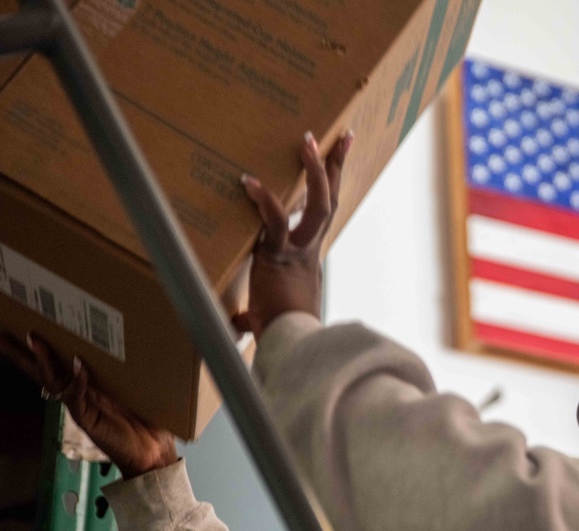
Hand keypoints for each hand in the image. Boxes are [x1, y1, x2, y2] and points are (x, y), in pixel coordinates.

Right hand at [0, 328, 177, 479]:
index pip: (54, 357)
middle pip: (39, 367)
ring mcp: (79, 405)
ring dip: (42, 358)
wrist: (152, 450)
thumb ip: (124, 365)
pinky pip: (77, 397)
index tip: (19, 319)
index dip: (37, 341)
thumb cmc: (144, 415)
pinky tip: (79, 364)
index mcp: (84, 380)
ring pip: (52, 379)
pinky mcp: (88, 419)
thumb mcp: (134, 383)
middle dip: (16, 349)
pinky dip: (78, 381)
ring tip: (34, 337)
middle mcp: (76, 390)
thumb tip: (127, 331)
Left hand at [233, 130, 353, 338]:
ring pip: (319, 204)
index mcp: (308, 256)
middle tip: (343, 136)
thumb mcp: (265, 318)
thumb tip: (235, 326)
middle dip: (336, 167)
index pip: (323, 213)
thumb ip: (249, 316)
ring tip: (310, 141)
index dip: (329, 186)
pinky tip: (249, 181)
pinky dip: (264, 201)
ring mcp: (298, 250)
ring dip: (316, 171)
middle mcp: (310, 248)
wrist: (290, 346)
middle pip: (331, 199)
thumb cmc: (281, 335)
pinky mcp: (279, 256)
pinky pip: (275, 223)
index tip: (335, 162)